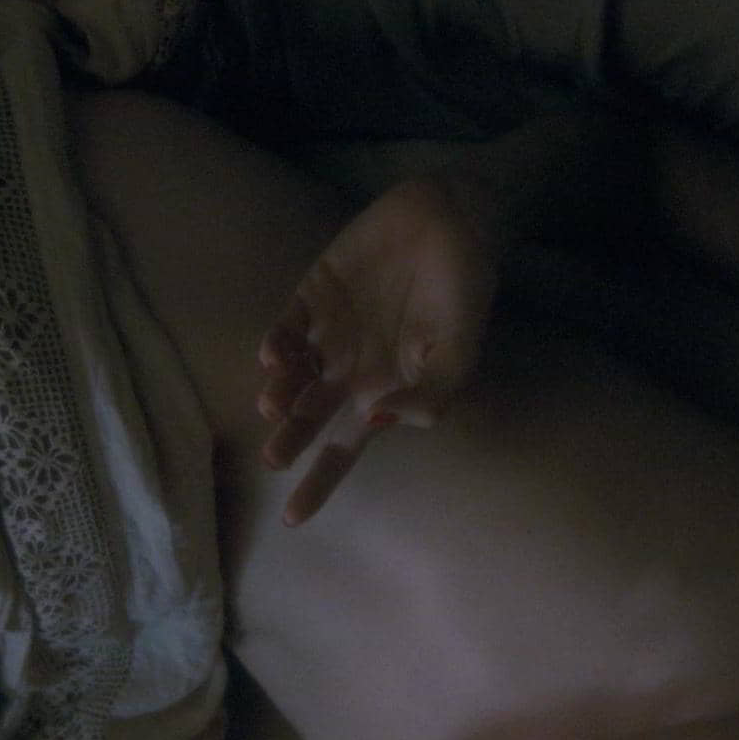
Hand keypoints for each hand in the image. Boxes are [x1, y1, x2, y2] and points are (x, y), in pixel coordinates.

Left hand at [258, 177, 498, 525]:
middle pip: (309, 416)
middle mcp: (351, 367)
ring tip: (277, 405)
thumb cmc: (464, 291)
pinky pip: (288, 325)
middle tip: (275, 457)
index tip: (292, 519)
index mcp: (384, 390)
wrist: (455, 220)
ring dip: (280, 394)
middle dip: (290, 440)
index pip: (346, 447)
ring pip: (292, 375)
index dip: (319, 483)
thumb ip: (429, 396)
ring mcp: (330, 331)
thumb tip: (379, 421)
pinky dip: (277, 343)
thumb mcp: (459, 353)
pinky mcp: (315, 292)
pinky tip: (276, 356)